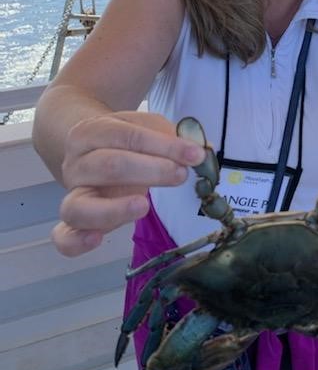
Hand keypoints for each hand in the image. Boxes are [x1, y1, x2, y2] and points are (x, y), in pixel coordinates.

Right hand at [52, 111, 204, 256]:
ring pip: (79, 205)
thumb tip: (201, 151)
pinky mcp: (73, 222)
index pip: (129, 136)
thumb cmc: (126, 138)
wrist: (88, 146)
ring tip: (143, 206)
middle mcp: (77, 162)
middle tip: (180, 175)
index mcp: (93, 131)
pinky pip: (64, 237)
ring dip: (114, 208)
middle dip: (150, 170)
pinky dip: (76, 241)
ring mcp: (73, 193)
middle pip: (108, 166)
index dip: (164, 146)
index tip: (195, 154)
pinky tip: (97, 240)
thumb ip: (173, 137)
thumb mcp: (147, 127)